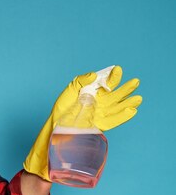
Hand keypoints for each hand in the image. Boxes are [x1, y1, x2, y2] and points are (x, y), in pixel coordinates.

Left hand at [23, 65, 141, 180]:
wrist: (56, 124)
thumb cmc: (62, 107)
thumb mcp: (70, 90)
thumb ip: (81, 80)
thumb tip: (94, 74)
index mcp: (94, 92)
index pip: (107, 84)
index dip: (113, 77)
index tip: (118, 70)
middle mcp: (99, 103)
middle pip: (116, 95)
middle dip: (126, 89)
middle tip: (135, 81)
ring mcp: (100, 114)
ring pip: (117, 107)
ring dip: (128, 103)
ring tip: (138, 98)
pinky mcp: (99, 124)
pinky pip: (113, 120)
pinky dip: (123, 116)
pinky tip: (132, 110)